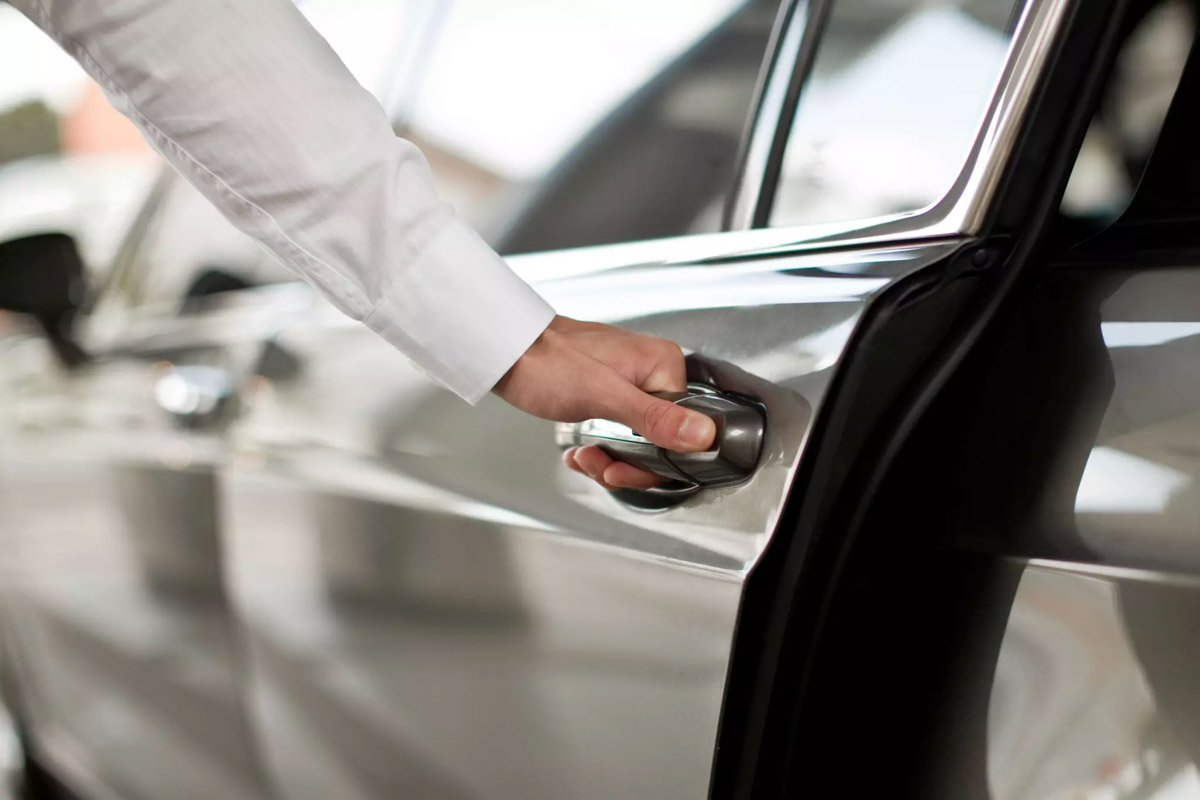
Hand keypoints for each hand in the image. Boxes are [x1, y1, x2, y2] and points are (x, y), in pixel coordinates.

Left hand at [494, 315, 715, 489]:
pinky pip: (619, 435)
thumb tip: (703, 434)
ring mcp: (632, 385)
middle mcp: (652, 374)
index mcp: (663, 366)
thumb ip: (655, 418)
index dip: (653, 462)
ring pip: (637, 443)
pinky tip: (580, 453)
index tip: (621, 469)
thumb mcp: (604, 396)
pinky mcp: (612, 396)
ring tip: (584, 457)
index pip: (683, 431)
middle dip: (626, 463)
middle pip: (661, 441)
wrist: (508, 350)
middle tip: (598, 464)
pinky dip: (600, 449)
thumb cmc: (547, 361)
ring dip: (609, 460)